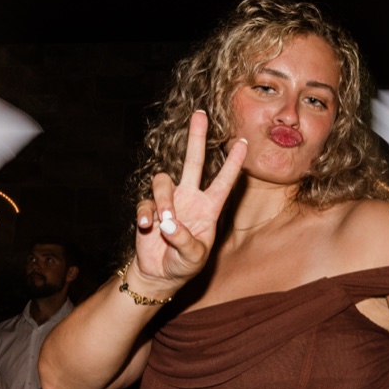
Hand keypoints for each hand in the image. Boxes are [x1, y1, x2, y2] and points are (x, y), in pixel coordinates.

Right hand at [130, 110, 248, 293]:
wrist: (159, 274)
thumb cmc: (184, 265)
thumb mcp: (193, 257)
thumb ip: (185, 240)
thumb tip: (169, 223)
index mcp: (209, 208)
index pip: (224, 181)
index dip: (234, 163)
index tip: (243, 142)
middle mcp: (190, 198)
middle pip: (194, 162)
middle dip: (196, 138)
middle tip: (200, 114)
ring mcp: (169, 201)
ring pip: (163, 182)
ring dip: (163, 201)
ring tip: (163, 223)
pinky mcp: (149, 208)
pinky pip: (145, 201)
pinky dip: (145, 213)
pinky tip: (146, 227)